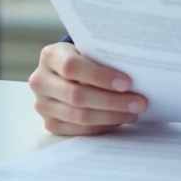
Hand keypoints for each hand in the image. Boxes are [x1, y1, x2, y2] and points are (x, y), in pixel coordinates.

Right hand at [29, 42, 148, 135]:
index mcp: (50, 56)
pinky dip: (102, 126)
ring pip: (79, 116)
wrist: (63, 70)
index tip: (127, 83)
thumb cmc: (83, 57)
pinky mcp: (49, 123)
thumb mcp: (88, 50)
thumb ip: (103, 58)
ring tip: (133, 113)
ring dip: (111, 116)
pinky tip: (119, 119)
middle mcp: (40, 81)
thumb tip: (137, 74)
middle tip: (139, 103)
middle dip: (112, 101)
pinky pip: (78, 130)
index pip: (72, 67)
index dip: (100, 76)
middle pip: (76, 96)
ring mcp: (42, 104)